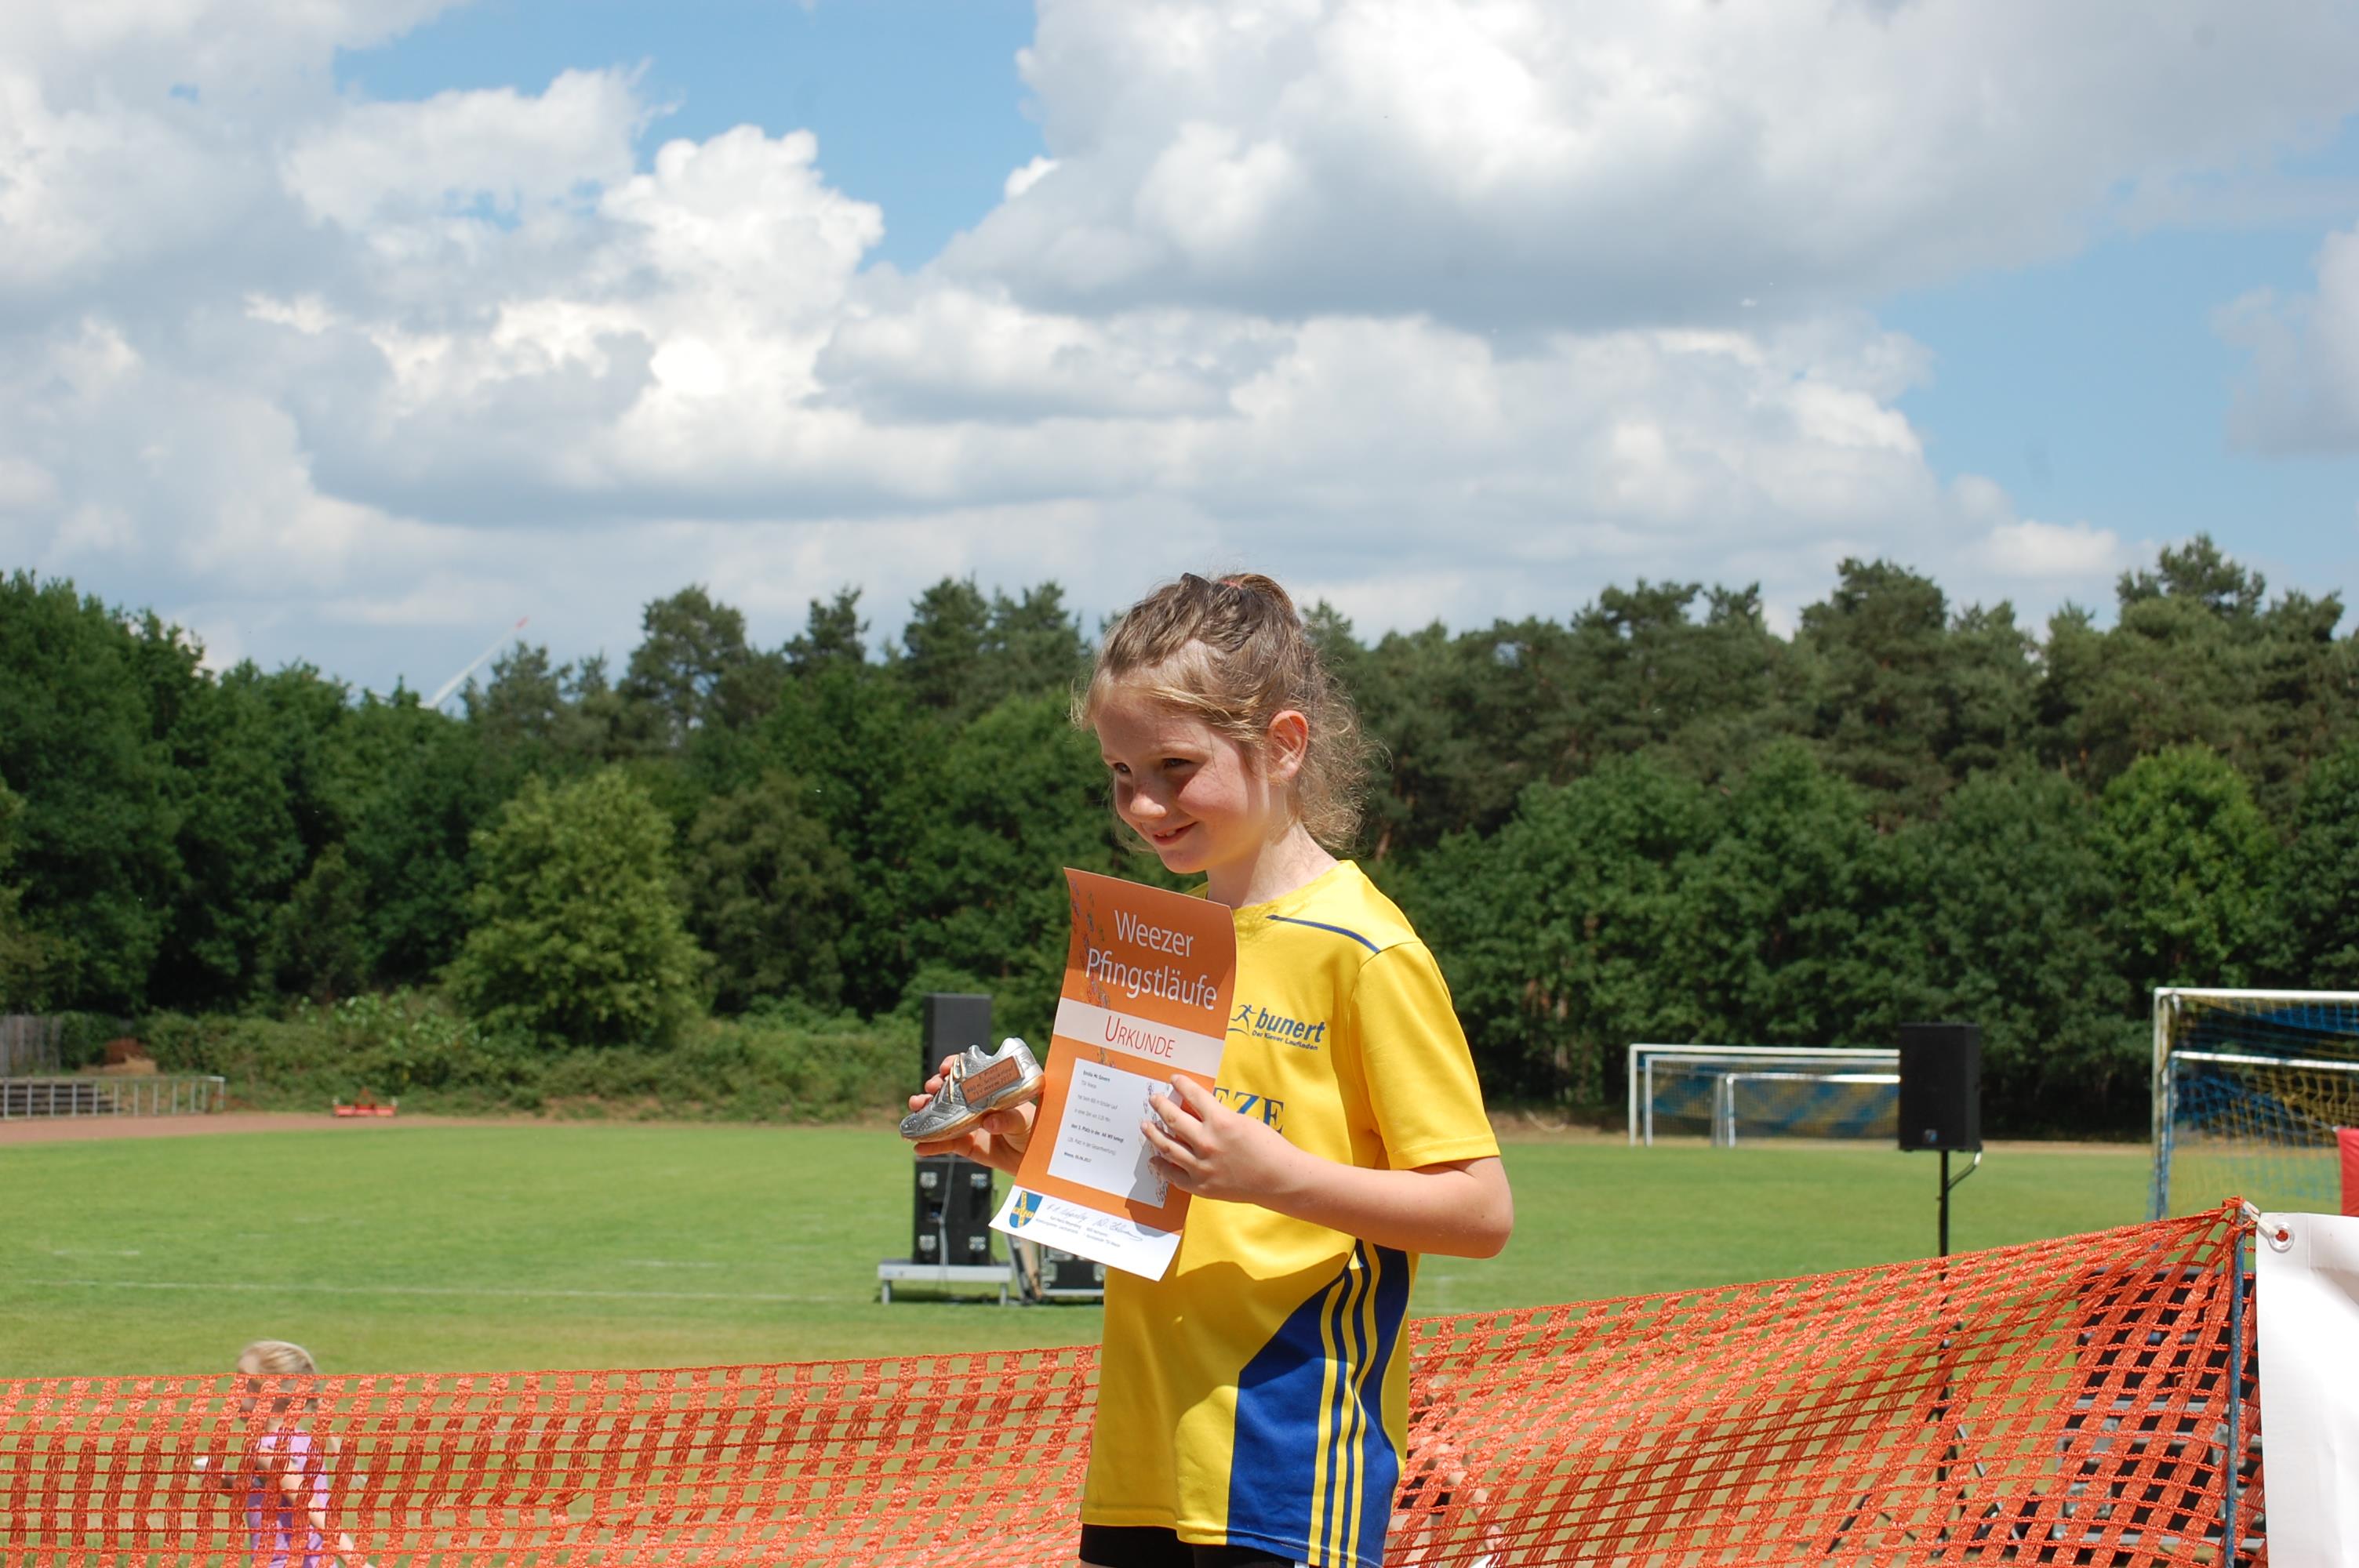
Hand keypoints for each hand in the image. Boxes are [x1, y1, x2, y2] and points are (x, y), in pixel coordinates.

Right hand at [908, 1055, 1035, 1174]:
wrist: (1035, 1157)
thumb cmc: (1032, 1129)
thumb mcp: (1023, 1119)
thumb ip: (1007, 1119)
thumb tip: (988, 1122)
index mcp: (988, 1090)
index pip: (967, 1072)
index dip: (953, 1067)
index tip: (945, 1069)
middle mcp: (974, 1104)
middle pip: (948, 1092)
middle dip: (933, 1089)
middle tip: (928, 1091)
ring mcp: (967, 1124)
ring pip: (940, 1116)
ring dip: (924, 1113)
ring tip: (914, 1112)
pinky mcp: (965, 1145)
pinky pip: (944, 1144)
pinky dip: (930, 1146)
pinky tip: (918, 1147)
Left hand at [1141, 1077, 1302, 1202]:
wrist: (1280, 1179)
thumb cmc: (1269, 1148)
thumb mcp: (1245, 1121)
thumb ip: (1219, 1118)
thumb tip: (1199, 1114)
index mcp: (1220, 1121)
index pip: (1193, 1095)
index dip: (1181, 1084)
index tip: (1173, 1079)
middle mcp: (1206, 1142)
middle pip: (1173, 1119)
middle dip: (1160, 1106)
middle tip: (1153, 1100)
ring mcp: (1201, 1166)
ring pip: (1167, 1147)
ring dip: (1154, 1134)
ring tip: (1146, 1126)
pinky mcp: (1201, 1186)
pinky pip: (1174, 1176)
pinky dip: (1161, 1167)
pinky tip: (1154, 1161)